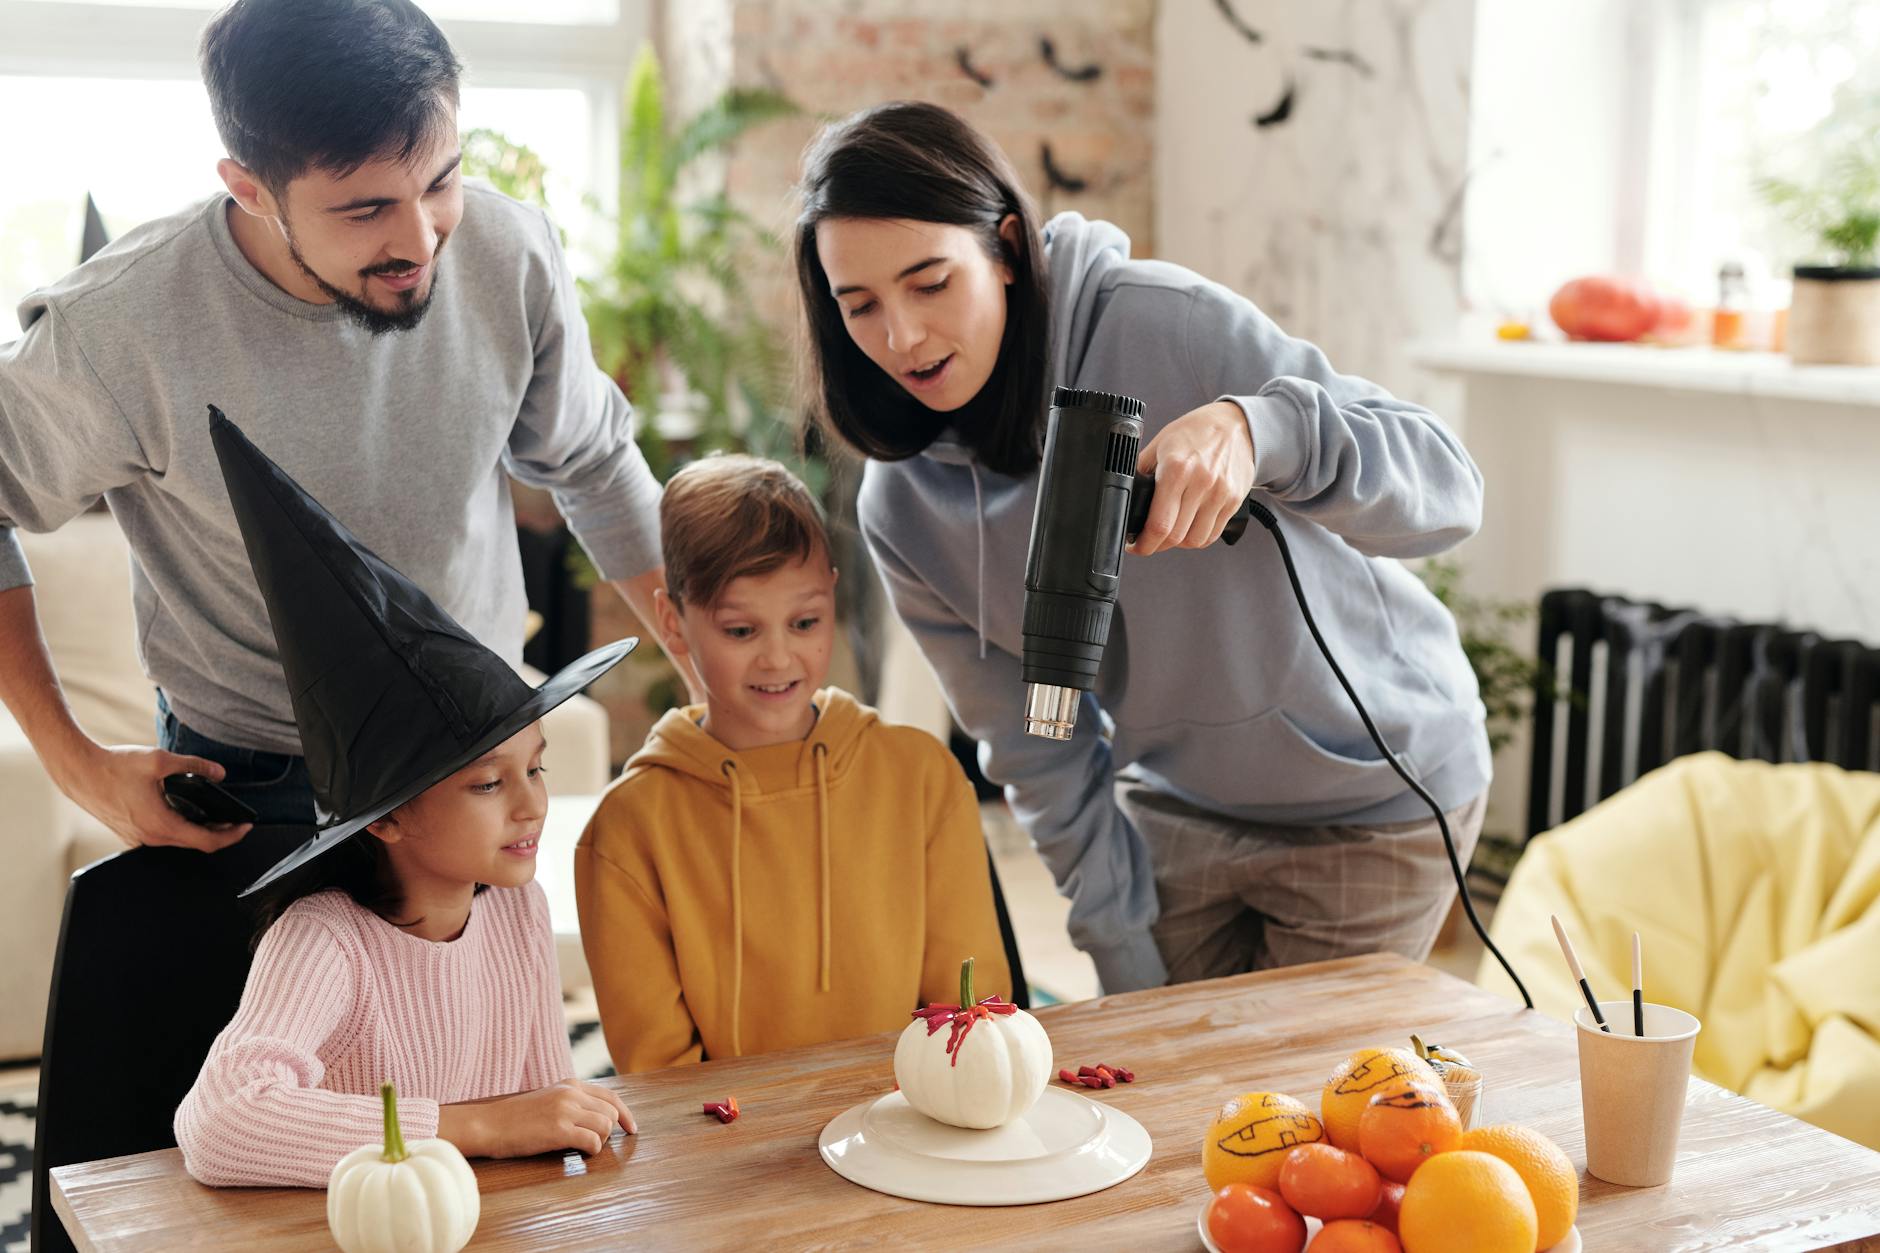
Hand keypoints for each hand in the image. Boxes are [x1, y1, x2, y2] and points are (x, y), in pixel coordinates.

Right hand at [54, 742, 251, 852]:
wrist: (79, 772)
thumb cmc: (114, 767)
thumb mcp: (160, 761)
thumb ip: (194, 766)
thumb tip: (219, 772)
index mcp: (161, 825)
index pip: (207, 842)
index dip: (232, 836)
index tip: (246, 825)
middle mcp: (150, 837)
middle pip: (195, 844)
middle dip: (220, 833)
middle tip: (235, 820)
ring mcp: (138, 838)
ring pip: (178, 841)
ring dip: (199, 832)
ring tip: (215, 817)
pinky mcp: (130, 833)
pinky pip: (163, 837)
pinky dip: (180, 829)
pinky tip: (186, 815)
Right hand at [441, 1079, 636, 1158]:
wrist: (488, 1124)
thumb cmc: (514, 1118)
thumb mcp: (547, 1099)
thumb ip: (570, 1102)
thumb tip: (597, 1118)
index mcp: (570, 1084)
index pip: (611, 1097)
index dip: (625, 1114)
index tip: (631, 1128)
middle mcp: (571, 1093)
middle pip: (611, 1112)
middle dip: (610, 1131)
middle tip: (597, 1145)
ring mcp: (565, 1110)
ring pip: (605, 1127)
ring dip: (599, 1142)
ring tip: (583, 1148)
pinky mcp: (558, 1130)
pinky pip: (592, 1142)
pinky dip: (592, 1151)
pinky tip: (580, 1154)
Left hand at [1127, 400, 1254, 555]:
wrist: (1234, 424)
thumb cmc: (1195, 432)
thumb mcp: (1159, 445)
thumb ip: (1141, 472)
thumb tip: (1125, 498)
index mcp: (1176, 469)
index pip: (1159, 524)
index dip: (1144, 543)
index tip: (1135, 545)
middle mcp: (1201, 483)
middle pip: (1176, 536)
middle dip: (1156, 545)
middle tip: (1148, 540)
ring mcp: (1220, 494)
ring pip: (1195, 540)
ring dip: (1178, 543)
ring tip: (1170, 532)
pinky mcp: (1234, 501)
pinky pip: (1212, 534)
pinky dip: (1198, 538)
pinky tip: (1188, 527)